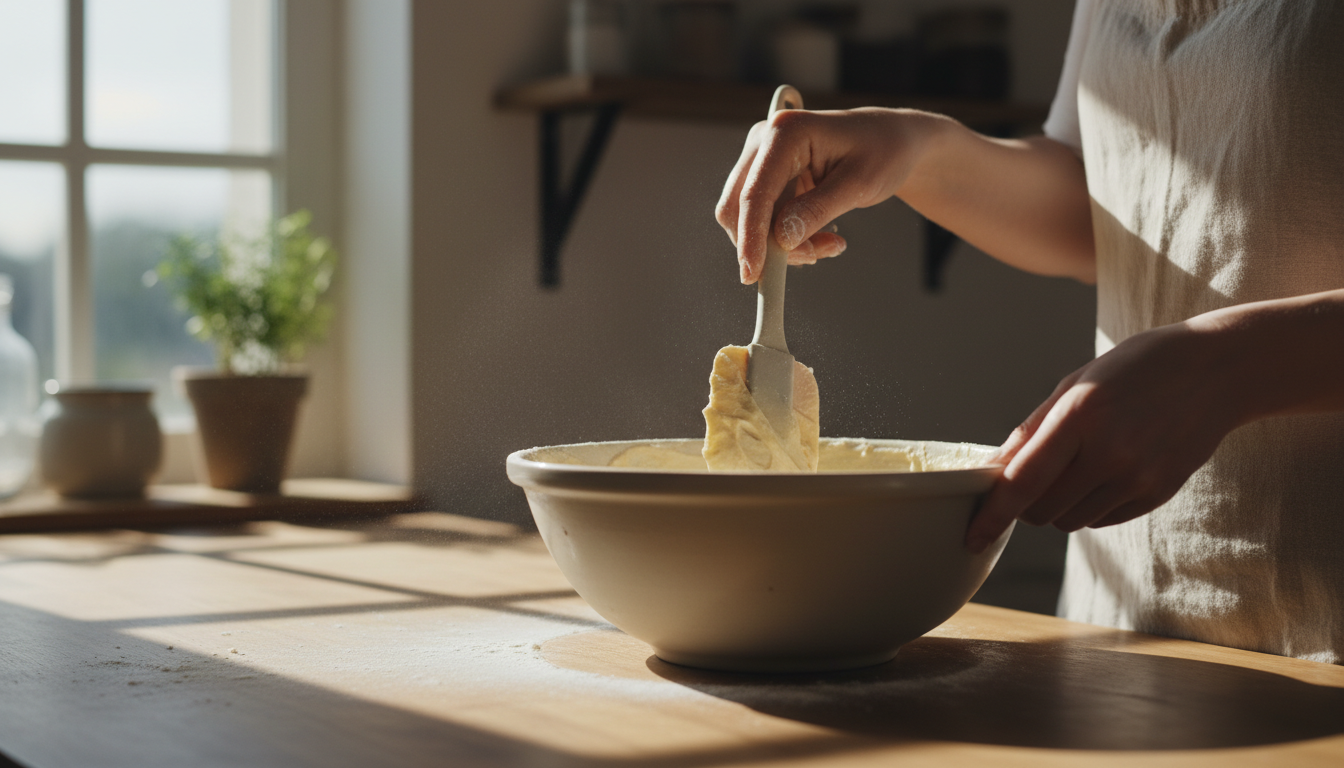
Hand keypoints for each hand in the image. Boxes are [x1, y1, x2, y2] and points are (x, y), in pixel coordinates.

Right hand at [715, 108, 936, 283]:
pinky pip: (763, 221)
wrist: (892, 143)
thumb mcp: (860, 184)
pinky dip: (787, 239)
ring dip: (783, 245)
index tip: (754, 273)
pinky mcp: (768, 179)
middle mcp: (764, 141)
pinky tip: (820, 237)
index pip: (755, 192)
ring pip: (749, 220)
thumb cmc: (883, 152)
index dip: (751, 236)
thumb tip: (782, 240)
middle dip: (769, 244)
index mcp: (786, 131)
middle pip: (739, 207)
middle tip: (815, 258)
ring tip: (829, 244)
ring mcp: (762, 160)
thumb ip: (819, 210)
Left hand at [964, 321, 1246, 552]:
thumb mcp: (1075, 384)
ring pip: (1070, 521)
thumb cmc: (1135, 369)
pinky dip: (1090, 506)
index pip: (1023, 482)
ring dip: (1058, 506)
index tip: (972, 535)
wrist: (1217, 371)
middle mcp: (1109, 452)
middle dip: (1025, 504)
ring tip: (1077, 465)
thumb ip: (1031, 430)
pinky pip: (1103, 519)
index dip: (992, 515)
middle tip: (1033, 478)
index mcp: (1079, 416)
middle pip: (1041, 511)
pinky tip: (1106, 472)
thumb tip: (992, 469)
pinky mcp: (1158, 493)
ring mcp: (1137, 477)